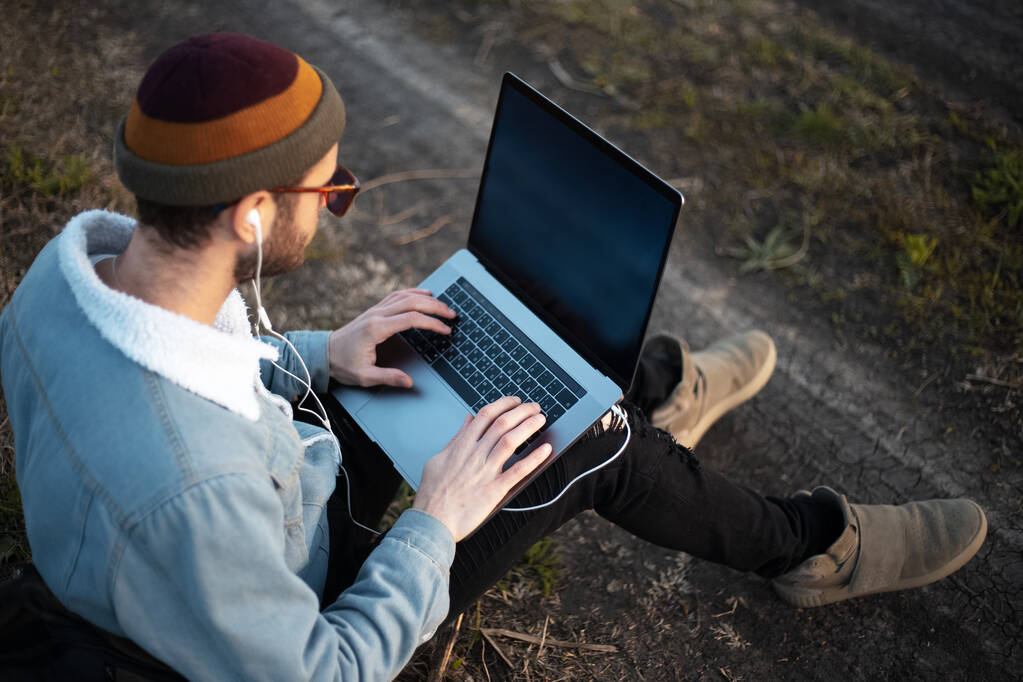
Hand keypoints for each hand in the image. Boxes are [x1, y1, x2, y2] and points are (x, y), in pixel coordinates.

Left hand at [328, 288, 454, 387]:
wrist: (324, 353)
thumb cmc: (343, 364)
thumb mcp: (364, 377)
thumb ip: (388, 377)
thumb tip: (409, 382)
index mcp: (376, 329)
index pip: (410, 319)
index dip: (431, 323)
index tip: (445, 330)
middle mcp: (377, 315)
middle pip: (411, 302)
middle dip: (435, 307)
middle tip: (452, 314)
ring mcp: (375, 310)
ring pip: (405, 296)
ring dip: (426, 299)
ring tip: (443, 306)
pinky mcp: (375, 310)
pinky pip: (396, 295)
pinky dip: (412, 292)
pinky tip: (423, 294)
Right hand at [413, 397, 552, 541]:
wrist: (432, 520)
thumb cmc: (433, 492)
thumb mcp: (438, 459)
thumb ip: (456, 439)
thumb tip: (468, 421)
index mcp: (462, 446)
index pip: (486, 416)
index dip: (503, 404)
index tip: (515, 401)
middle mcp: (475, 455)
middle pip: (502, 424)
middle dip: (521, 411)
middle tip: (534, 407)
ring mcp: (485, 471)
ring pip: (510, 441)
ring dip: (528, 427)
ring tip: (540, 419)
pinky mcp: (494, 490)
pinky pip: (518, 470)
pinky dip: (534, 458)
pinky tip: (545, 449)